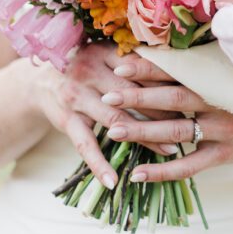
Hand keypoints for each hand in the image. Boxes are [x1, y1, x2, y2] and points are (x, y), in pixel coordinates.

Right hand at [32, 42, 183, 187]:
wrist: (39, 81)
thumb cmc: (85, 68)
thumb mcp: (104, 56)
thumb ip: (133, 61)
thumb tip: (179, 70)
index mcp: (103, 52)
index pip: (141, 68)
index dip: (167, 81)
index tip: (192, 93)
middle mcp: (89, 72)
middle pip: (133, 94)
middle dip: (163, 110)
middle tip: (191, 124)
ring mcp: (76, 97)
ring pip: (116, 120)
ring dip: (145, 137)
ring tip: (170, 151)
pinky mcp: (65, 120)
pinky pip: (85, 145)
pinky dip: (99, 165)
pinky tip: (114, 181)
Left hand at [99, 54, 232, 182]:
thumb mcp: (224, 78)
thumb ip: (195, 70)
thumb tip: (152, 55)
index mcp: (215, 79)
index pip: (176, 71)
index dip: (149, 68)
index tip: (120, 65)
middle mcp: (218, 103)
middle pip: (173, 99)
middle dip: (138, 98)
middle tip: (108, 96)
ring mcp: (221, 131)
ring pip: (176, 132)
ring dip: (143, 132)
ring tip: (113, 130)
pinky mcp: (222, 156)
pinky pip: (188, 166)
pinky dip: (162, 171)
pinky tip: (137, 173)